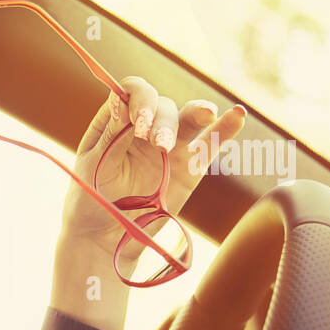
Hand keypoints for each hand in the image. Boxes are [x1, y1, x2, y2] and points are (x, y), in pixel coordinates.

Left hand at [62, 75, 246, 264]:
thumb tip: (122, 99)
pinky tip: (238, 114)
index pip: (133, 92)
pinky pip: (210, 143)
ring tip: (204, 115)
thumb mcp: (92, 165)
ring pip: (188, 117)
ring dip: (196, 114)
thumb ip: (111, 135)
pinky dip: (225, 128)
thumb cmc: (91, 198)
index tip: (136, 123)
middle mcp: (145, 128)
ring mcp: (170, 145)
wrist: (106, 237)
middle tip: (156, 143)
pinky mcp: (189, 167)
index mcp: (116, 121)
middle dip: (161, 120)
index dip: (139, 99)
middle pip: (162, 105)